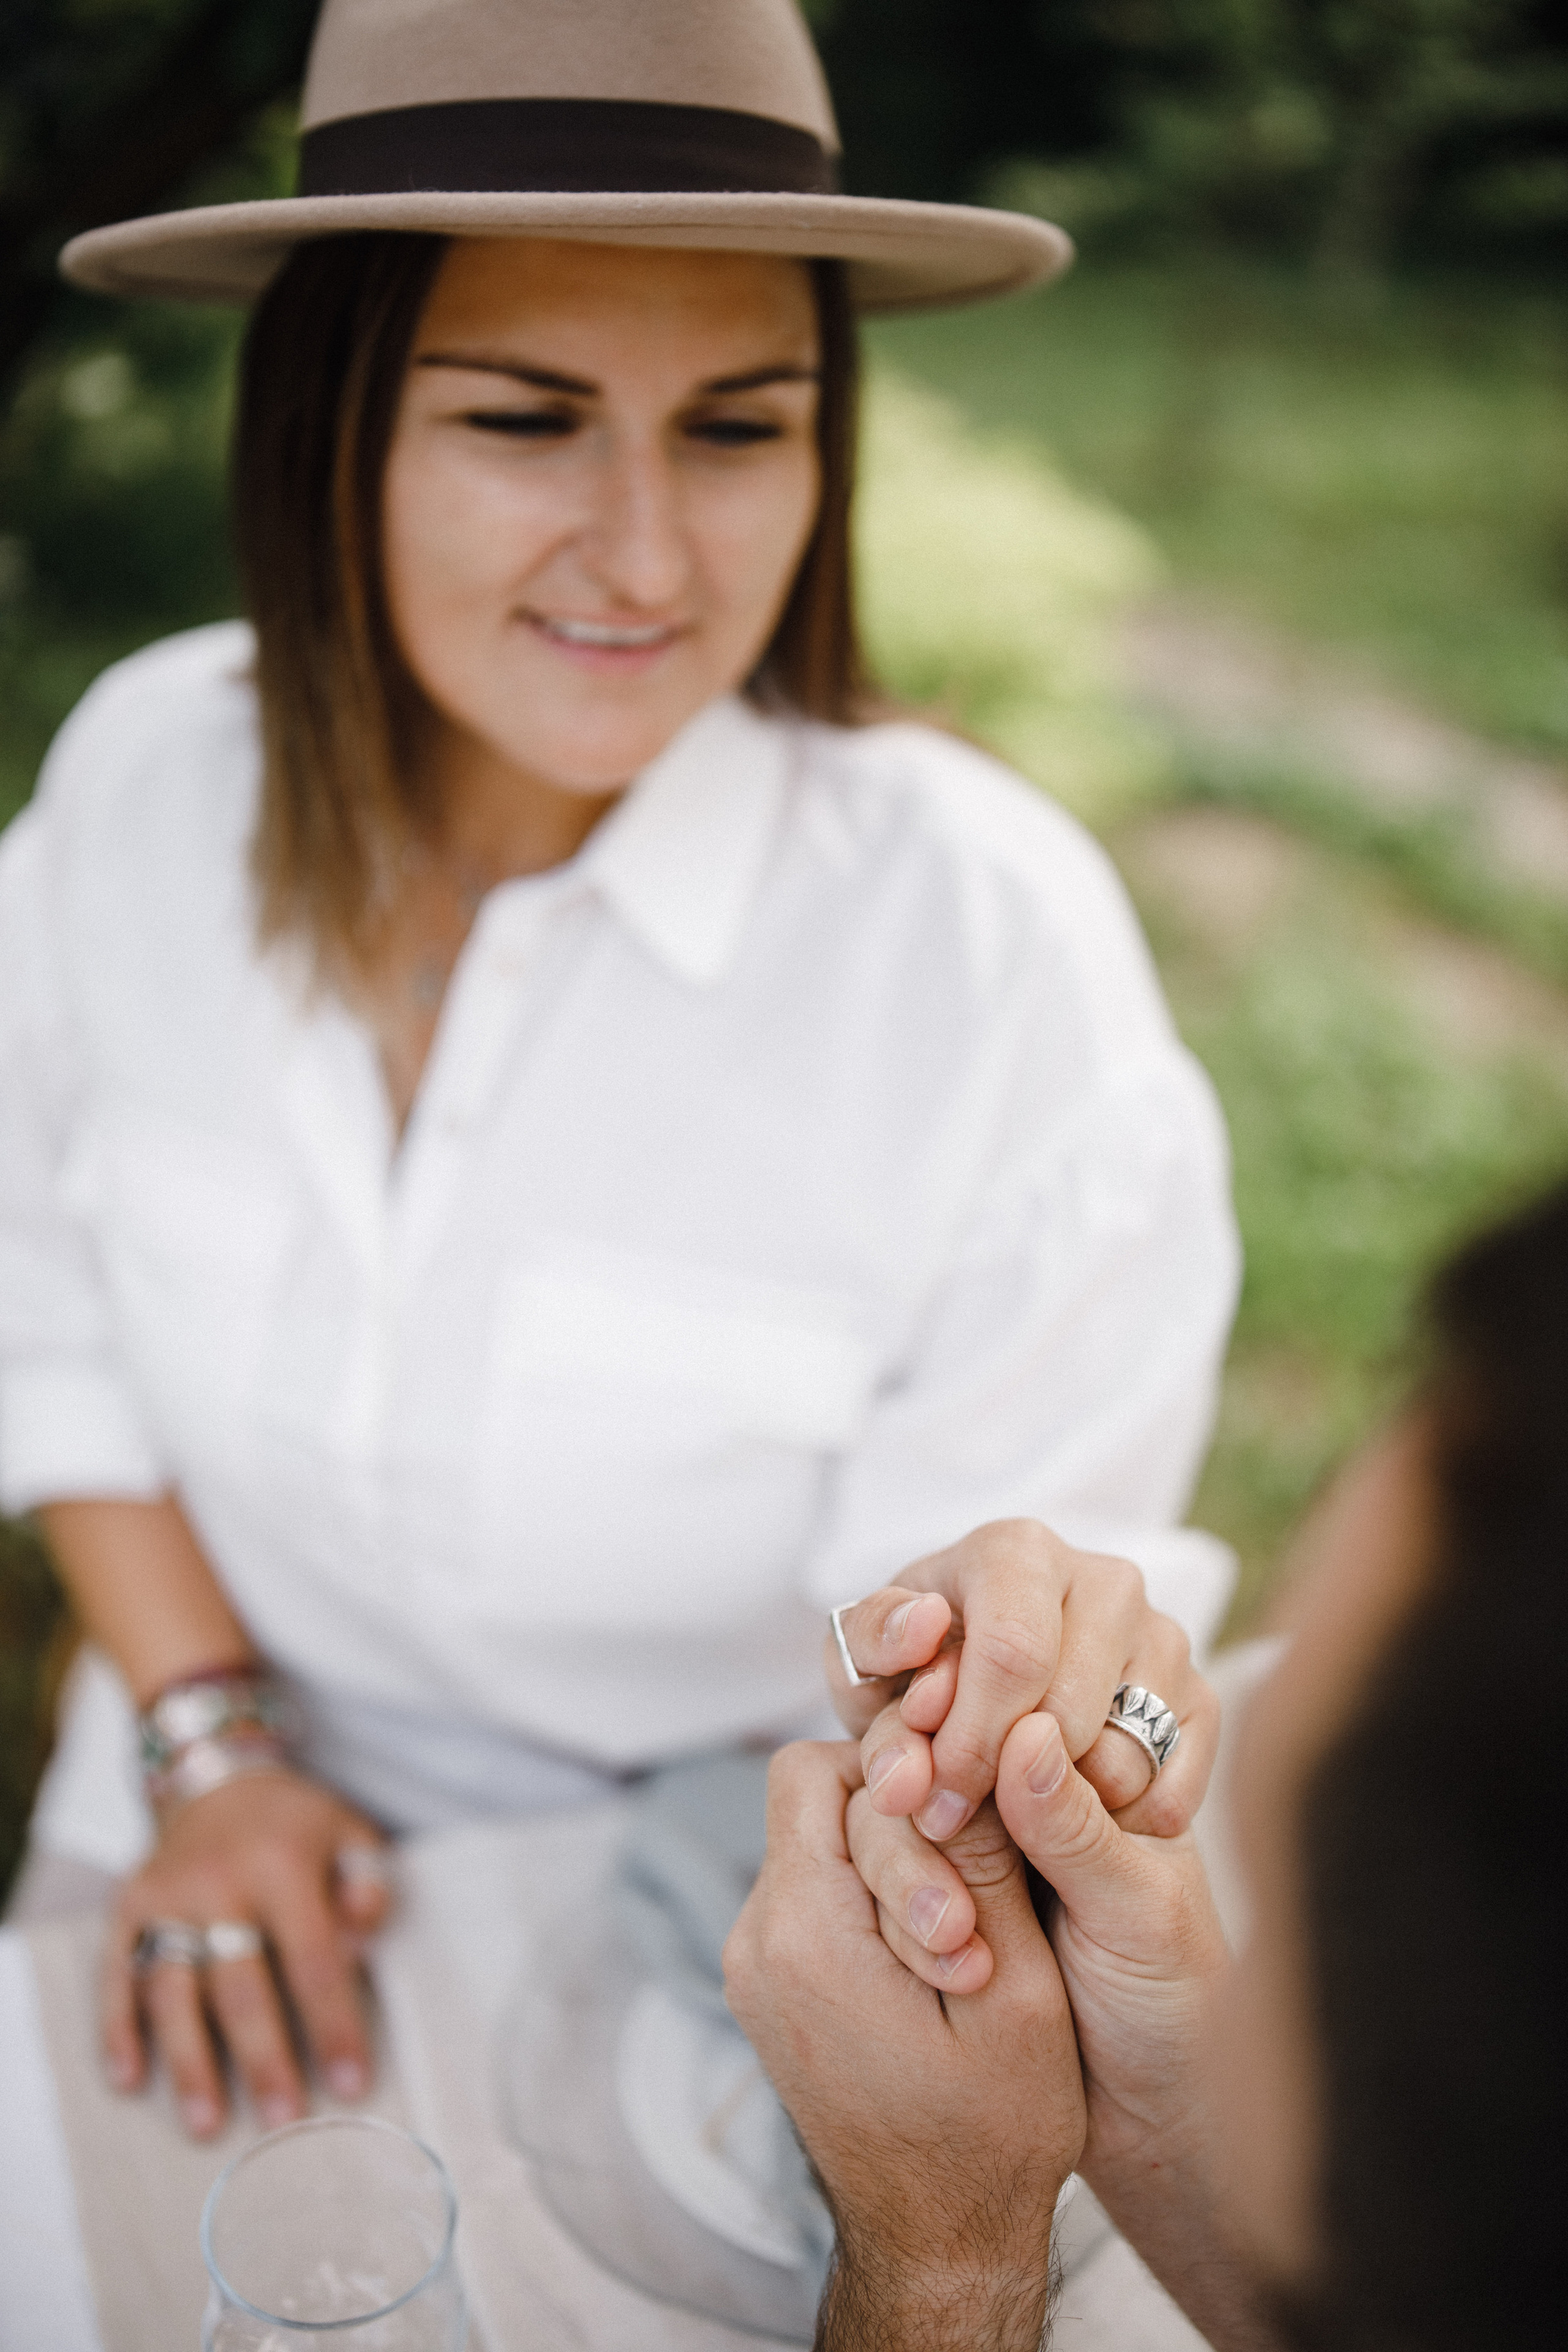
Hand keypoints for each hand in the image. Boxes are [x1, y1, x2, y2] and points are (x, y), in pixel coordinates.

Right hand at [104, 1769, 391, 2139]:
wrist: (219, 1780)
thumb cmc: (296, 1826)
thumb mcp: (351, 1835)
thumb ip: (370, 1886)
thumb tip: (364, 1941)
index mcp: (281, 1864)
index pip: (314, 1960)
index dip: (334, 2026)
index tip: (351, 2085)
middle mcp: (216, 1882)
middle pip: (239, 1987)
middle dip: (263, 2059)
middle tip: (282, 2119)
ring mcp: (165, 1897)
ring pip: (173, 1992)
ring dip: (189, 2062)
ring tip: (207, 2123)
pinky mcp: (127, 1908)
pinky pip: (117, 1976)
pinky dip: (119, 2030)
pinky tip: (129, 2080)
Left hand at [724, 1741, 1083, 2351]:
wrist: (935, 2239)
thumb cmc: (988, 2135)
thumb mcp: (1017, 1994)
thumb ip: (989, 1866)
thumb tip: (982, 1750)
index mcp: (803, 1937)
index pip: (821, 1772)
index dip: (905, 1786)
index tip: (966, 1863)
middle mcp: (758, 1942)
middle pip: (816, 1799)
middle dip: (904, 1830)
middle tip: (969, 1920)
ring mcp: (757, 1965)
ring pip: (819, 1839)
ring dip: (895, 1865)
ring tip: (963, 1944)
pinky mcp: (773, 1983)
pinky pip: (817, 1890)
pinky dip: (876, 1899)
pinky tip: (937, 1955)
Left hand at [826, 1519, 1217, 1847]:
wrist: (981, 1696)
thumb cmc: (912, 1675)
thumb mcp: (863, 1659)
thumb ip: (870, 1644)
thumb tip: (924, 1626)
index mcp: (1017, 1550)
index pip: (1012, 1653)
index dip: (970, 1742)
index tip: (932, 1802)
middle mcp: (1105, 1578)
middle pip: (1070, 1708)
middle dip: (1003, 1786)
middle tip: (954, 1822)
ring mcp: (1164, 1635)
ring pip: (1125, 1753)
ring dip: (1059, 1808)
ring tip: (1003, 1810)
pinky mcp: (1202, 1695)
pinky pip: (1171, 1786)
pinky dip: (1117, 1823)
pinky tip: (1062, 1815)